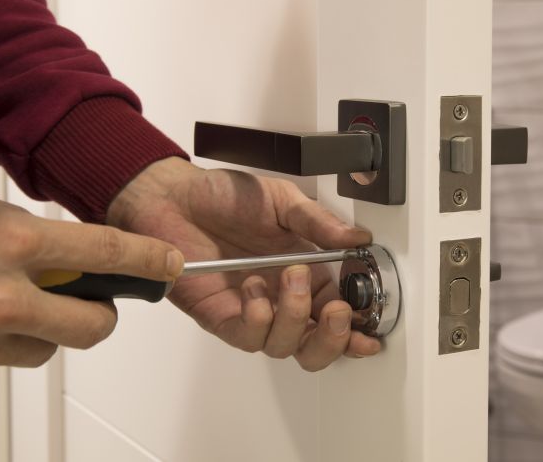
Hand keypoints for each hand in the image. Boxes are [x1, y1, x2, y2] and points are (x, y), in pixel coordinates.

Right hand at [0, 179, 182, 386]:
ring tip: (2, 302)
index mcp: (14, 242)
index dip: (148, 258)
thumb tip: (73, 253)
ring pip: (46, 349)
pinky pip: (0, 361)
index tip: (171, 264)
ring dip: (41, 331)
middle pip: (94, 326)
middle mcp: (3, 297)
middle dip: (99, 315)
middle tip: (86, 301)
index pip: (106, 250)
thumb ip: (27, 231)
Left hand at [107, 157, 380, 370]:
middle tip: (335, 311)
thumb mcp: (282, 200)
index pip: (339, 310)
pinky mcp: (223, 318)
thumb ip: (319, 223)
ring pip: (286, 346)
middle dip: (332, 338)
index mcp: (307, 271)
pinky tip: (255, 292)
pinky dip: (258, 320)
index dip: (357, 326)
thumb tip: (358, 239)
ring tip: (287, 277)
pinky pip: (248, 337)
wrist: (175, 197)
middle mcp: (283, 297)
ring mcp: (254, 310)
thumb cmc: (225, 196)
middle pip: (317, 344)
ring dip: (293, 317)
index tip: (368, 323)